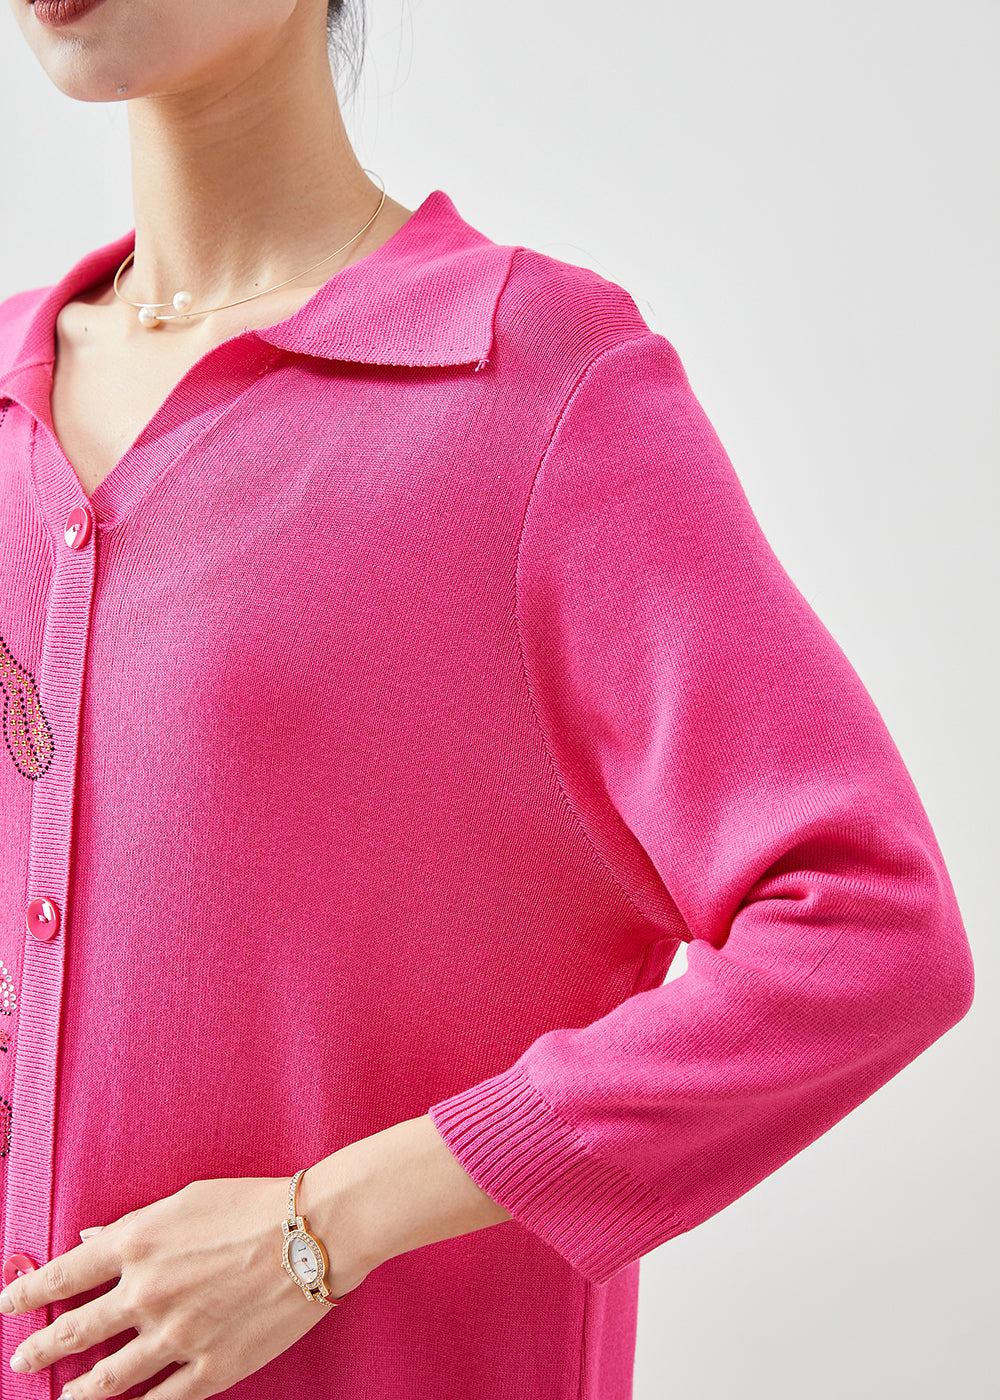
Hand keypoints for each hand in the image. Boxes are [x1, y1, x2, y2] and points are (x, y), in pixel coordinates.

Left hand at [0, 1175, 372, 1399]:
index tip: (9, 1305)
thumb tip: (91, 1238)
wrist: (314, 1232)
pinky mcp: (210, 1367)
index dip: (28, 1293)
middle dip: (40, 1348)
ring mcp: (176, 1335)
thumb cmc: (253, 1204)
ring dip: (78, 1393)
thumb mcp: (186, 1199)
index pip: (64, 1274)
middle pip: (74, 1331)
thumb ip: (134, 1224)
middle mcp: (146, 1292)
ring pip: (108, 1378)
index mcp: (138, 1242)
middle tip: (19, 1360)